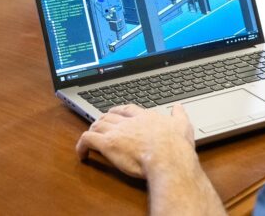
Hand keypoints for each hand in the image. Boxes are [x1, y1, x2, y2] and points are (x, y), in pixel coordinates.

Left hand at [76, 104, 195, 178]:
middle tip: (99, 126)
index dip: (119, 111)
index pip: (127, 109)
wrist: (168, 156)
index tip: (115, 113)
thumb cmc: (175, 145)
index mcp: (145, 117)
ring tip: (91, 138)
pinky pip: (87, 140)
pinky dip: (81, 145)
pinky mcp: (107, 144)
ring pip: (97, 125)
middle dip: (103, 120)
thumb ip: (179, 115)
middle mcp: (129, 121)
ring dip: (92, 131)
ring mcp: (117, 131)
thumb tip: (179, 107)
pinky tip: (82, 154)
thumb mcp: (183, 125)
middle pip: (110, 116)